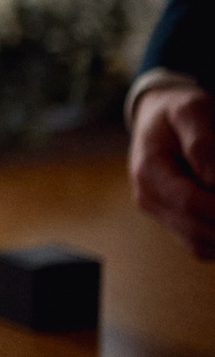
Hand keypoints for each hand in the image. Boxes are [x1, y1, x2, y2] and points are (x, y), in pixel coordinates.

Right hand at [130, 83, 214, 259]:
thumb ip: (203, 143)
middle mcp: (148, 198)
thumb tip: (213, 181)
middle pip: (199, 231)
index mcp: (148, 172)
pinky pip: (203, 245)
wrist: (159, 119)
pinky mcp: (172, 223)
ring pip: (202, 245)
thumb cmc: (177, 112)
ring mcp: (159, 213)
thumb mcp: (191, 111)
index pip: (190, 202)